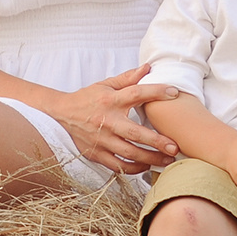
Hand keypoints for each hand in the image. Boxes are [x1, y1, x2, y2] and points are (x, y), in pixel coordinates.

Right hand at [47, 67, 181, 174]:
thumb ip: (128, 78)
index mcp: (110, 101)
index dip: (156, 92)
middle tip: (175, 147)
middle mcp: (107, 121)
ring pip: (129, 153)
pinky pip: (118, 165)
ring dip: (150, 158)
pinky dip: (134, 168)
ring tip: (168, 160)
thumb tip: (147, 67)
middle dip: (156, 141)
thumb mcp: (106, 85)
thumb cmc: (87, 98)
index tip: (174, 93)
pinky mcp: (96, 154)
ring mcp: (101, 140)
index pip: (136, 93)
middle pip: (134, 133)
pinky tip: (147, 166)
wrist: (61, 113)